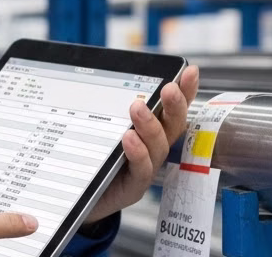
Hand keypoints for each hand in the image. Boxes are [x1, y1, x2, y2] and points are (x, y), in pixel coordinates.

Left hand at [84, 65, 199, 223]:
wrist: (81, 199)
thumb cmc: (94, 160)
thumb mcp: (100, 127)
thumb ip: (107, 105)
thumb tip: (102, 72)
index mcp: (147, 130)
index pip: (170, 108)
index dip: (185, 92)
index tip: (190, 72)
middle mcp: (151, 148)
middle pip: (172, 126)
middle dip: (175, 106)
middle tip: (170, 88)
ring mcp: (145, 169)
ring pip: (157, 147)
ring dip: (150, 126)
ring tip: (138, 108)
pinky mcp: (133, 188)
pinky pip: (141, 171)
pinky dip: (138, 154)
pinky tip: (129, 139)